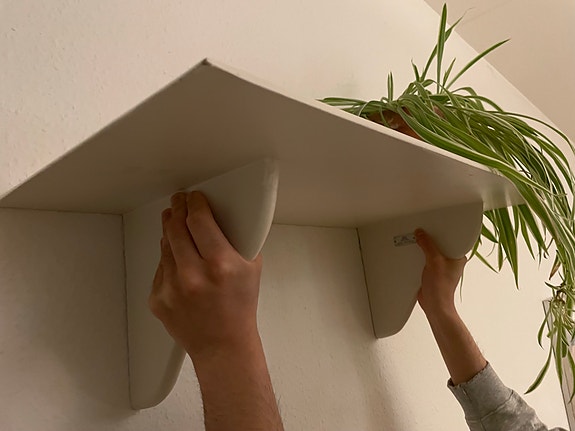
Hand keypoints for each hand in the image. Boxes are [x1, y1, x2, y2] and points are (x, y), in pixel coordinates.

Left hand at [149, 191, 262, 359]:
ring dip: (170, 230)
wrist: (223, 346)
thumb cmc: (240, 307)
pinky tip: (179, 260)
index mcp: (220, 264)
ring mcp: (171, 288)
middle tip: (179, 201)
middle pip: (176, 227)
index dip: (194, 203)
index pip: (199, 220)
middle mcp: (193, 275)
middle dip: (177, 209)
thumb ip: (237, 241)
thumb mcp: (251, 268)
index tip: (194, 197)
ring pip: (165, 246)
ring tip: (175, 222)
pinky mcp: (157, 298)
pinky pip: (160, 268)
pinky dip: (169, 259)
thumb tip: (220, 216)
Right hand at [415, 228, 466, 316]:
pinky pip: (425, 259)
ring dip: (423, 248)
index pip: (451, 238)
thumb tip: (421, 234)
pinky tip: (413, 253)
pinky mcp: (431, 271)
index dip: (442, 231)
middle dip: (430, 238)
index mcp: (458, 257)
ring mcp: (441, 266)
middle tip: (422, 231)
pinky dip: (419, 256)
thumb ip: (427, 245)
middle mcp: (450, 261)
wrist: (434, 305)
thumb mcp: (434, 262)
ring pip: (431, 251)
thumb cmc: (441, 289)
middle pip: (439, 244)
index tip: (433, 225)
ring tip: (416, 240)